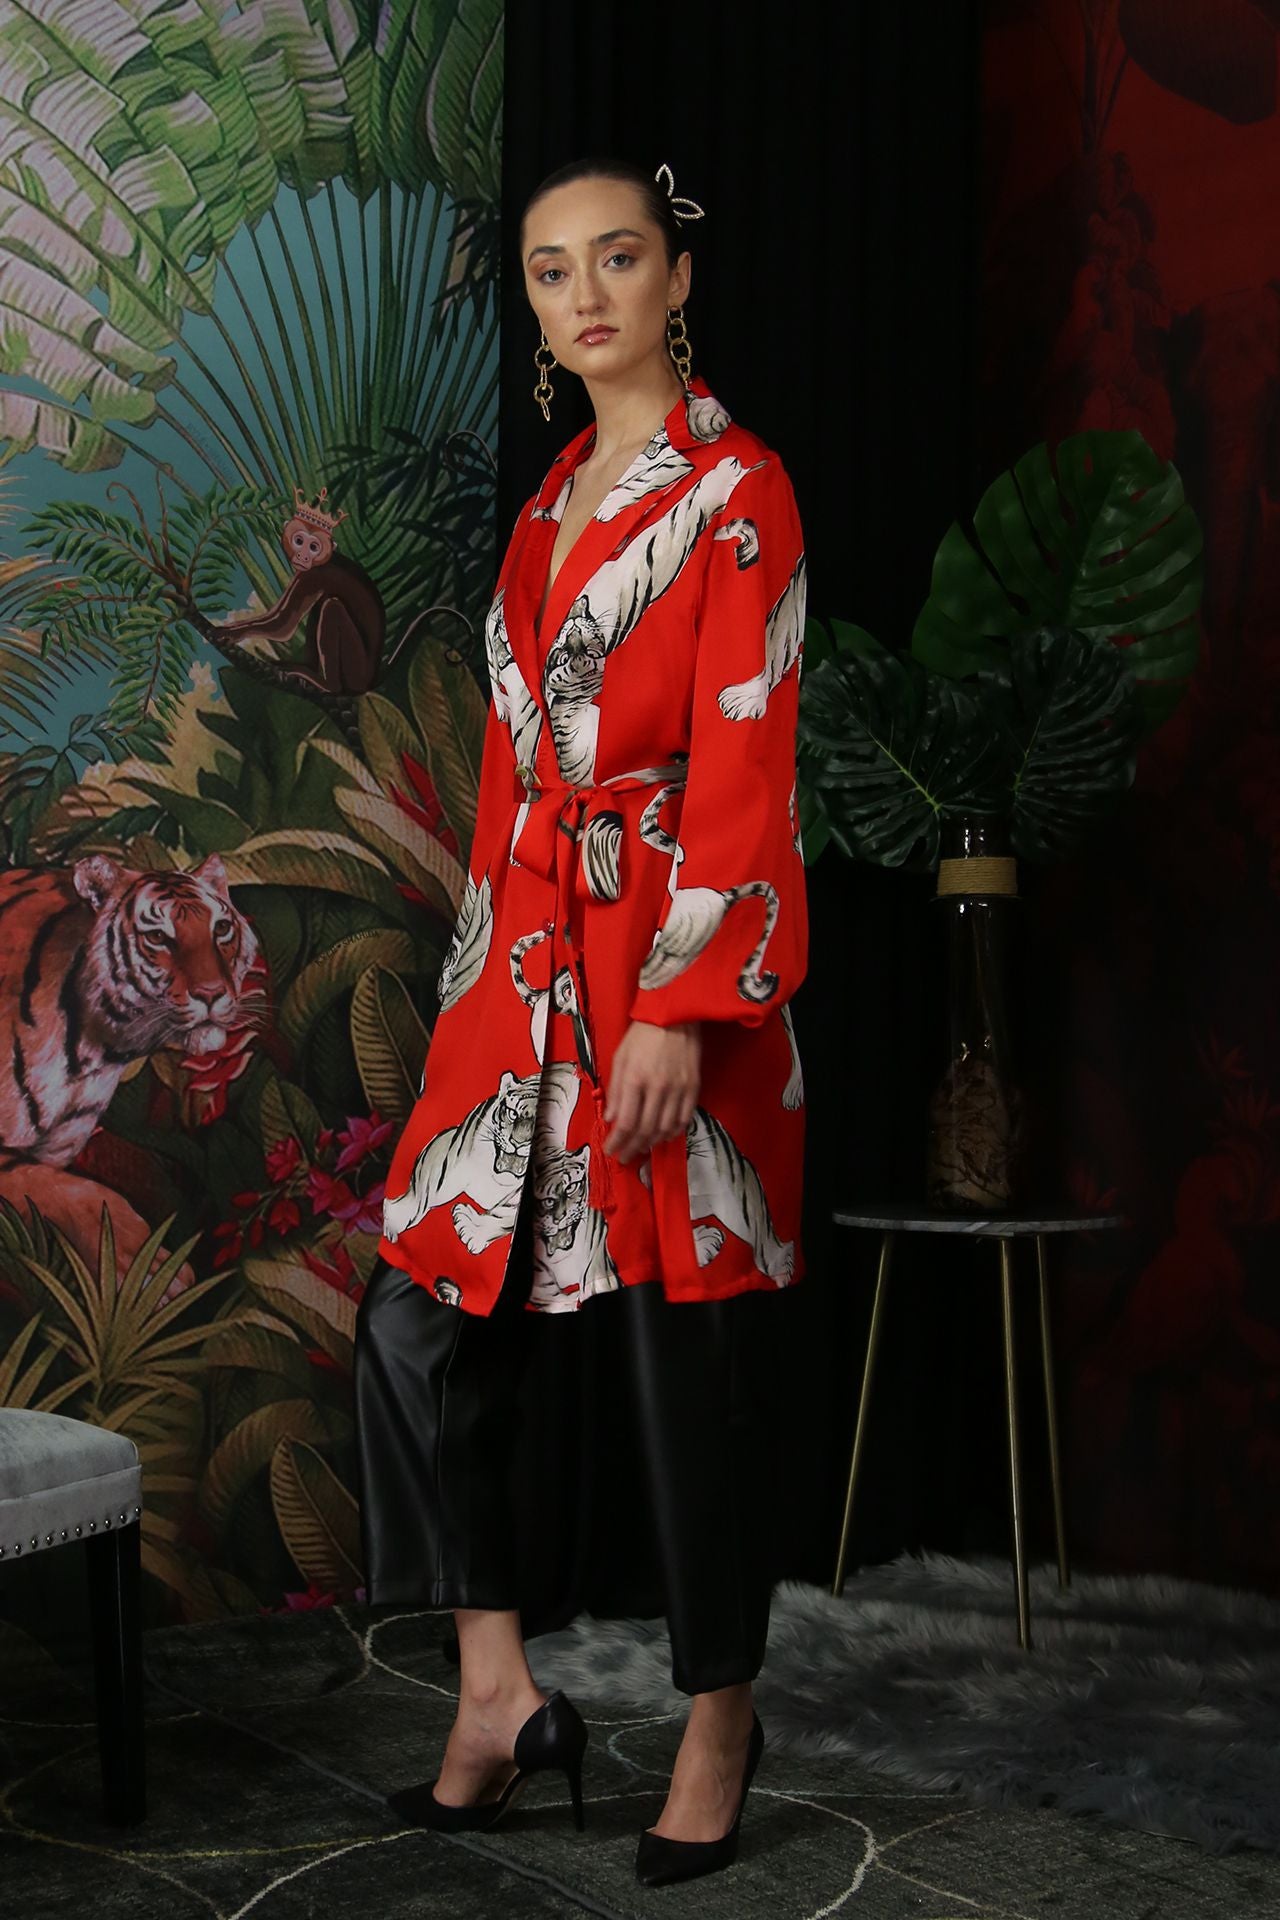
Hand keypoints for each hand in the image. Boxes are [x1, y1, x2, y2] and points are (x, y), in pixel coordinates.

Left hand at [603, 1020, 699, 1163]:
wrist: (674, 1016)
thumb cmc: (642, 1035)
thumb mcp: (620, 1058)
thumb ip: (616, 1090)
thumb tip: (612, 1118)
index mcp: (636, 1080)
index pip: (626, 1122)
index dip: (618, 1142)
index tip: (611, 1150)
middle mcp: (658, 1088)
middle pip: (645, 1130)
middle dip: (632, 1148)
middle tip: (624, 1157)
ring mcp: (678, 1089)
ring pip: (665, 1128)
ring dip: (651, 1143)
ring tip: (641, 1149)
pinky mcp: (693, 1088)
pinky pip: (684, 1119)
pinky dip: (673, 1132)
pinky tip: (663, 1136)